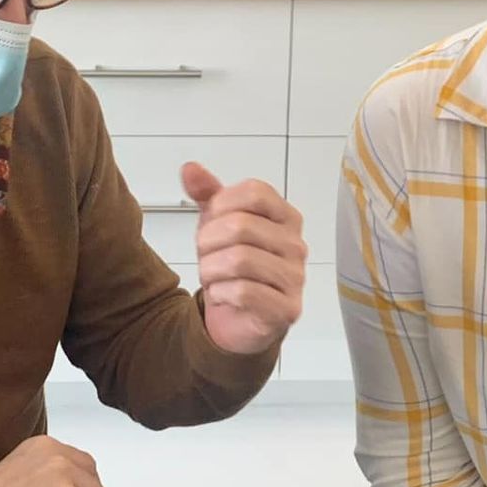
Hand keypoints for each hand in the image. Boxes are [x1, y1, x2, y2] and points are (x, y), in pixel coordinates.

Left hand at [183, 161, 306, 355]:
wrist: (239, 317)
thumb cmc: (233, 266)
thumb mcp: (218, 224)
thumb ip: (207, 194)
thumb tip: (190, 169)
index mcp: (286, 217)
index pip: (255, 192)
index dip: (221, 204)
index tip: (211, 220)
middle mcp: (295, 245)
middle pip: (241, 225)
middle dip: (208, 242)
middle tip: (205, 255)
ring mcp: (294, 277)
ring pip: (239, 260)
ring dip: (211, 270)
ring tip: (211, 277)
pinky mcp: (286, 309)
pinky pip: (244, 292)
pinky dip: (221, 293)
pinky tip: (222, 295)